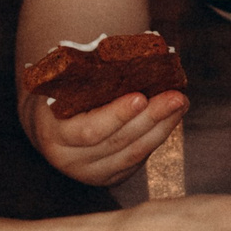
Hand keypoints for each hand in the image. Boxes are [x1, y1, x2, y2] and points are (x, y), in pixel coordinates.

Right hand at [22, 86, 187, 186]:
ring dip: (161, 128)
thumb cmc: (62, 92)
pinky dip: (156, 137)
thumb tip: (136, 53)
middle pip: (116, 142)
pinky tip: (171, 118)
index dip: (116, 116)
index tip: (141, 97)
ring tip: (180, 103)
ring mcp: (88, 172)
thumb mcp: (65, 84)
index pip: (88, 130)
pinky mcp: (107, 177)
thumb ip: (90, 75)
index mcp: (53, 132)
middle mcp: (68, 158)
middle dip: (151, 118)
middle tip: (176, 97)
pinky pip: (137, 160)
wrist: (49, 122)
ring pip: (132, 153)